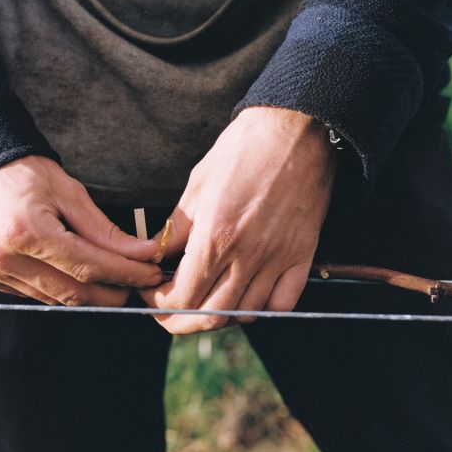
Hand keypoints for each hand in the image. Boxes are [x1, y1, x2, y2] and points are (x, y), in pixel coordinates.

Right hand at [0, 155, 162, 305]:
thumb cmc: (20, 172)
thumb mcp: (67, 191)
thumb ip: (103, 229)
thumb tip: (140, 254)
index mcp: (27, 230)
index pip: (88, 266)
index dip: (124, 274)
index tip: (150, 273)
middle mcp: (3, 256)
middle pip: (72, 292)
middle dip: (110, 292)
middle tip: (136, 284)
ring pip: (52, 297)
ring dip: (84, 293)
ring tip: (109, 280)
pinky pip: (29, 292)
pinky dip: (55, 287)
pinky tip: (70, 274)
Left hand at [139, 107, 336, 333]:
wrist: (297, 129)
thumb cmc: (244, 150)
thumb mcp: (197, 185)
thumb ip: (175, 229)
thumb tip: (155, 257)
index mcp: (215, 236)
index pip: (181, 296)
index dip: (158, 303)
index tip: (150, 294)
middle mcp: (247, 255)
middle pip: (210, 316)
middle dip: (180, 322)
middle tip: (167, 312)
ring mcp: (278, 259)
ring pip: (245, 314)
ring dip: (218, 317)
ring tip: (203, 303)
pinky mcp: (302, 255)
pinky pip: (282, 303)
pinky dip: (261, 310)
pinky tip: (246, 297)